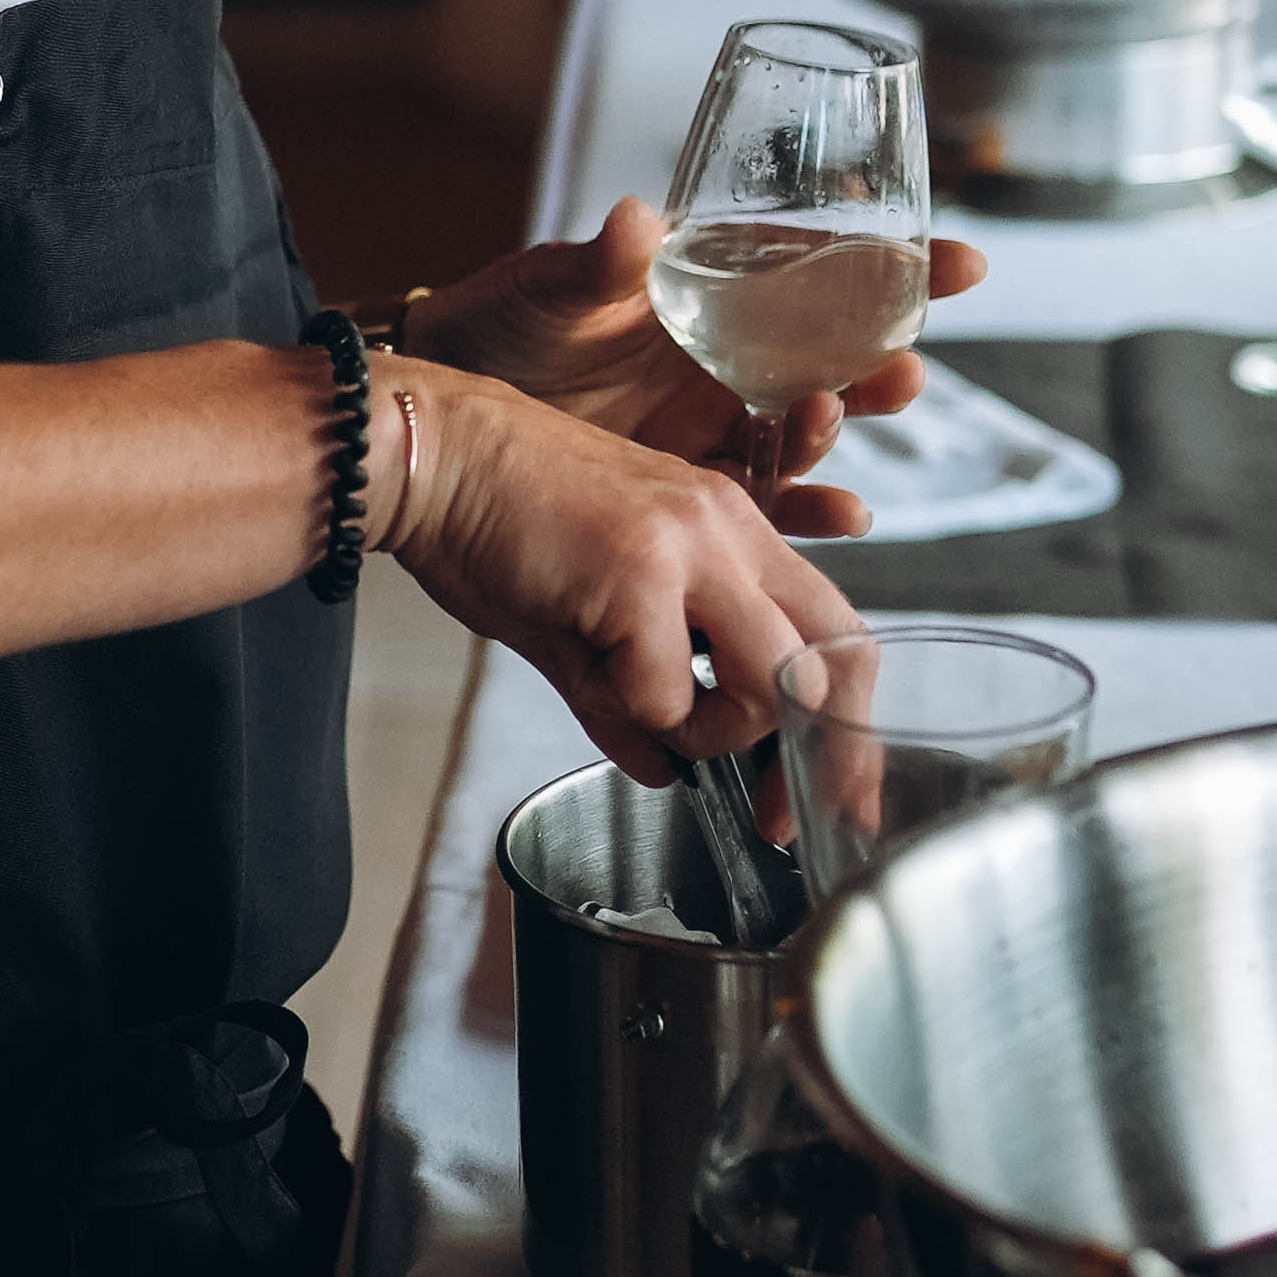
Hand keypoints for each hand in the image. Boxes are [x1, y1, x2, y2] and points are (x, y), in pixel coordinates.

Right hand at [378, 362, 861, 781]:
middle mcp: (731, 529)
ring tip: (644, 712)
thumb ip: (636, 697)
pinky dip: (630, 713)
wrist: (434, 459)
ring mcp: (693, 544)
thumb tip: (667, 771)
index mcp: (733, 531)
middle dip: (828, 753)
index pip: (835, 630)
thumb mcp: (590, 620)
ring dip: (715, 733)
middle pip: (840, 655)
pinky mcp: (639, 570)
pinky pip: (667, 693)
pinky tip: (586, 675)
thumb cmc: (501, 525)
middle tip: (784, 817)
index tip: (819, 791)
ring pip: (772, 681)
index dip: (843, 721)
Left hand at [408, 197, 988, 533]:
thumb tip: (639, 218)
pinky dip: (810, 509)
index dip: (895, 264)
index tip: (964, 262)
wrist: (450, 417)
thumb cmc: (506, 324)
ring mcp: (722, 425)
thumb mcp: (551, 289)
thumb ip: (599, 265)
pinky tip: (845, 515)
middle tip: (908, 366)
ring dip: (842, 429)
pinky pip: (768, 503)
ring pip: (809, 431)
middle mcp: (735, 358)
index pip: (821, 269)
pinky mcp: (697, 490)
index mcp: (716, 290)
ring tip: (845, 415)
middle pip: (835, 357)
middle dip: (882, 361)